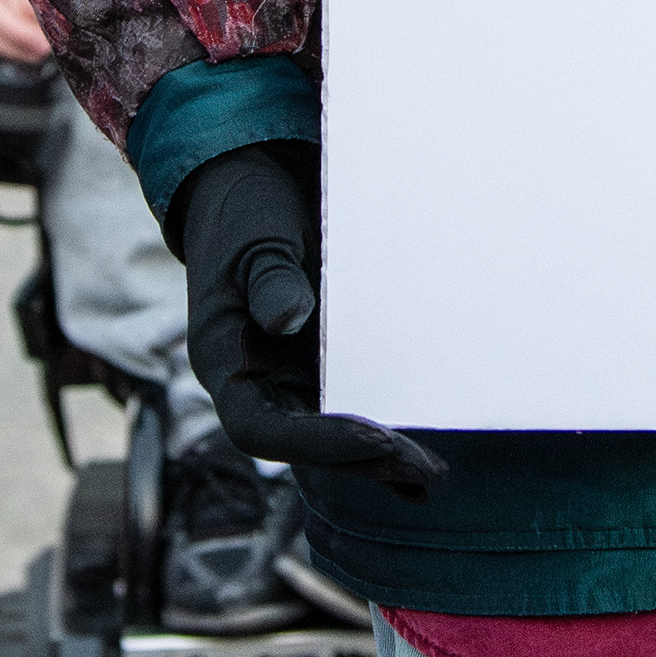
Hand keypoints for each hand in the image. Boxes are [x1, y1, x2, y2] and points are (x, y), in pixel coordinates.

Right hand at [173, 142, 448, 494]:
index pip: (259, 428)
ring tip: (431, 471)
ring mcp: (291, 378)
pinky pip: (351, 410)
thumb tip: (287, 320)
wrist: (260, 181)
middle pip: (305, 445)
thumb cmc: (248, 211)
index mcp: (224, 362)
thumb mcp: (255, 239)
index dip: (316, 442)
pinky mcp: (322, 366)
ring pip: (331, 438)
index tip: (373, 436)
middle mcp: (257, 383)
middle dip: (361, 460)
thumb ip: (269, 280)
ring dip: (378, 458)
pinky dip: (381, 444)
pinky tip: (419, 476)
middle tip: (422, 464)